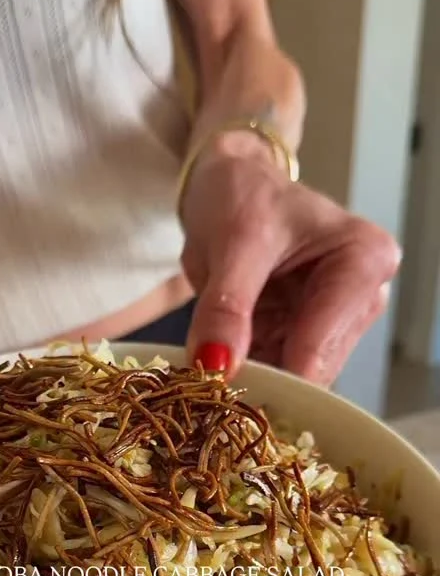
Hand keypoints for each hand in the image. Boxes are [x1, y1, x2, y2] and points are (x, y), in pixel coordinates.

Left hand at [181, 133, 400, 384]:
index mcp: (364, 263)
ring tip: (209, 375)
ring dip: (252, 384)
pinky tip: (218, 368)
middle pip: (313, 371)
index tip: (224, 392)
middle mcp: (363, 298)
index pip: (320, 346)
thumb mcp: (233, 242)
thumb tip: (217, 366)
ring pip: (294, 381)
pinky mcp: (307, 337)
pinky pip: (277, 373)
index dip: (273, 378)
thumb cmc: (243, 194)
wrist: (230, 183)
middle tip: (209, 388)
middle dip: (262, 384)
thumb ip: (227, 306)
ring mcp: (336, 323)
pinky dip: (247, 377)